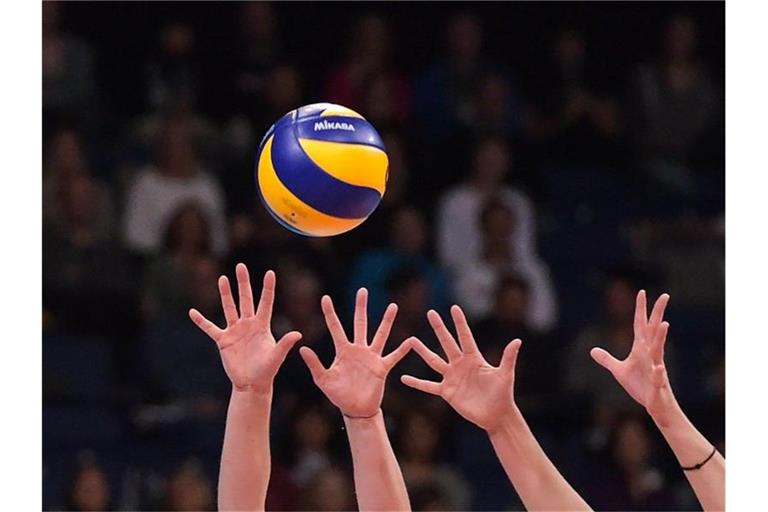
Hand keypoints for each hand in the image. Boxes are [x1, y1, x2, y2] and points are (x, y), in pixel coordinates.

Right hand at [189, 263, 301, 392]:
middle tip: (241, 266)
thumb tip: (298, 334)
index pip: (266, 302)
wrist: (251, 384)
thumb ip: (285, 344)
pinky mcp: (224, 341)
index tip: (270, 272)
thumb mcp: (276, 357)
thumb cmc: (267, 371)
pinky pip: (210, 328)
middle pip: (246, 299)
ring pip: (229, 308)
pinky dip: (201, 321)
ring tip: (222, 279)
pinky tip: (192, 312)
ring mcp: (235, 331)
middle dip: (243, 283)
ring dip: (225, 294)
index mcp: (262, 326)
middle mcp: (248, 324)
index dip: (268, 288)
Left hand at [300, 289, 410, 417]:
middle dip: (361, 307)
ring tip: (393, 306)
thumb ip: (315, 364)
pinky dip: (402, 350)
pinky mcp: (382, 368)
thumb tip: (303, 348)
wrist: (355, 409)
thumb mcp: (323, 379)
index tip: (325, 298)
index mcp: (343, 351)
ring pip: (380, 334)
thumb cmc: (338, 395)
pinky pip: (394, 356)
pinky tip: (411, 341)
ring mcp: (371, 357)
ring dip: (387, 321)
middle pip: (360, 323)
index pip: (335, 327)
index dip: (330, 313)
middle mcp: (358, 350)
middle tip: (362, 290)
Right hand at [401, 306, 521, 430]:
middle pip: (447, 343)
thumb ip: (508, 357)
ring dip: (423, 351)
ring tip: (411, 340)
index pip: (465, 336)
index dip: (459, 323)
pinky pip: (428, 386)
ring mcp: (452, 377)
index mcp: (474, 358)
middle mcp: (461, 364)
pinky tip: (404, 378)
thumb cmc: (503, 394)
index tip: (453, 307)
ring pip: (434, 361)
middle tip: (430, 313)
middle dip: (439, 328)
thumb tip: (517, 340)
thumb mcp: (505, 374)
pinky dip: (416, 383)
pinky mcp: (447, 392)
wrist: (496, 415)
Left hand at [590, 290, 677, 425]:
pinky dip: (658, 374)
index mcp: (642, 349)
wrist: (655, 405)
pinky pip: (657, 378)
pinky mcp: (656, 385)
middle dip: (658, 313)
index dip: (640, 309)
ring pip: (658, 350)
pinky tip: (659, 368)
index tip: (642, 292)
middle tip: (665, 295)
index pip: (640, 325)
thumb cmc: (641, 386)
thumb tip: (592, 350)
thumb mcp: (619, 371)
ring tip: (664, 323)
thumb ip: (607, 359)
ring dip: (660, 338)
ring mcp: (655, 368)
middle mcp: (651, 355)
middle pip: (653, 330)